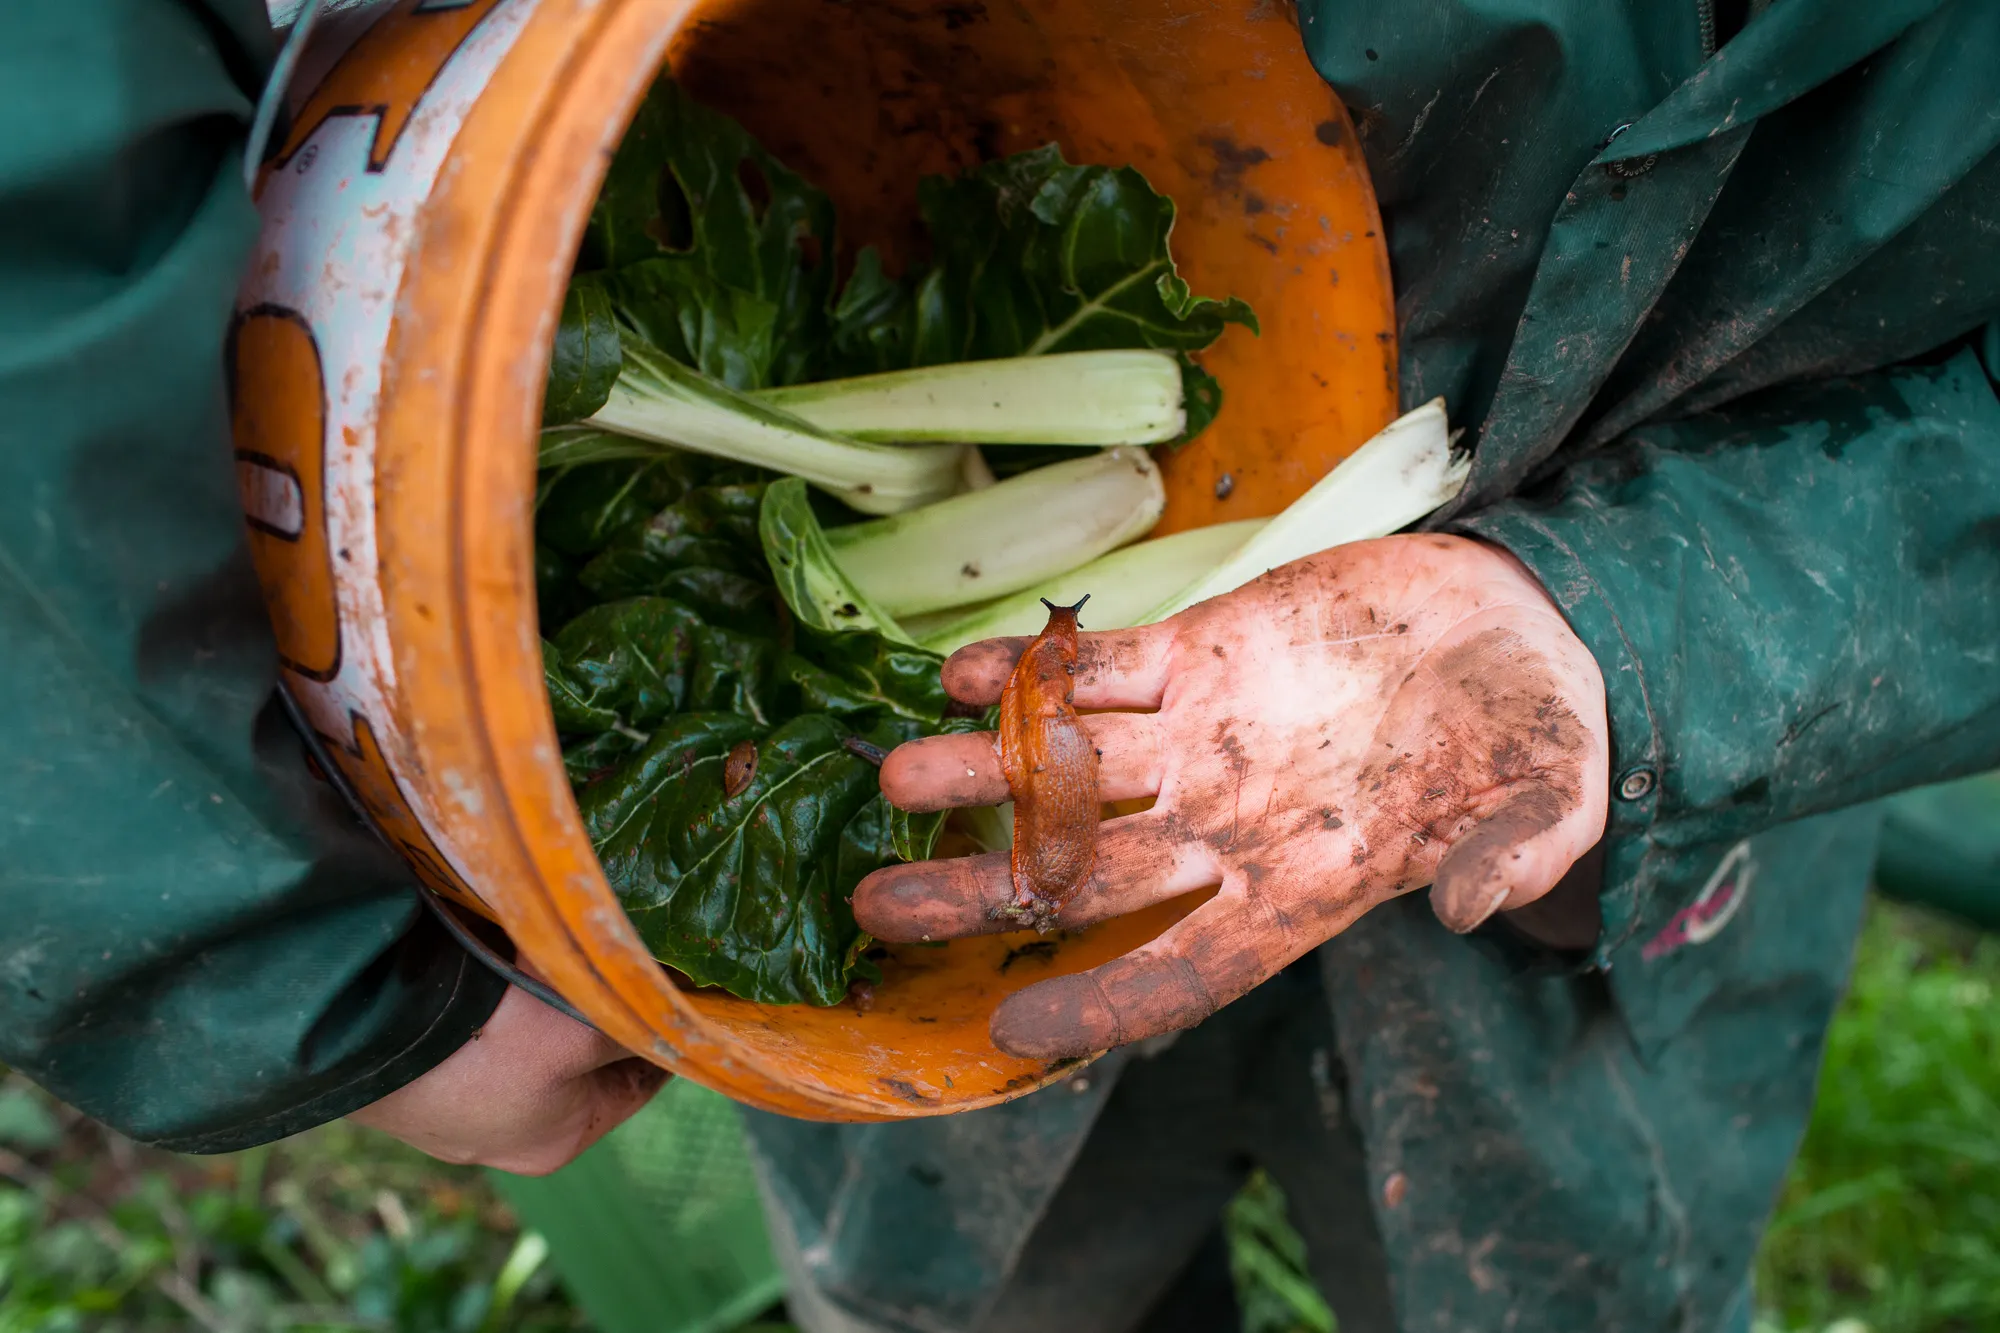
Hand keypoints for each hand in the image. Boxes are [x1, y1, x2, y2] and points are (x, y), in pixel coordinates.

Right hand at [347, 975, 665, 1174]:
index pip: (636, 1083)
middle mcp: (503, 1137)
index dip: (659, 1033)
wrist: (359, 1032)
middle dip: (590, 1008)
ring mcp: (448, 1109)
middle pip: (576, 1062)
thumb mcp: (584, 1030)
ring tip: (542, 948)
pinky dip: (483, 996)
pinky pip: (467, 1030)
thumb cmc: (487, 1042)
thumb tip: (676, 1003)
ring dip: (534, 997)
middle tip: (603, 953)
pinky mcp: (409, 1074)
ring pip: (520, 1042)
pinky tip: (482, 958)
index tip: (676, 988)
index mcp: (558, 1141)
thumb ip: (636, 1022)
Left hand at [855, 535, 1608, 1060]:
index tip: (1012, 1025)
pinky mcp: (1201, 649)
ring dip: (982, 772)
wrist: (1512, 624)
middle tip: (879, 908)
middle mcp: (1229, 822)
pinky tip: (963, 671)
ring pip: (1068, 767)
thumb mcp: (1552, 801)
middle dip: (982, 891)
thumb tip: (1467, 912)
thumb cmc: (1534, 733)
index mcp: (1301, 885)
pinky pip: (1099, 668)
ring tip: (895, 776)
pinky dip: (1034, 671)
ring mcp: (1204, 735)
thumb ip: (1516, 859)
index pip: (1188, 967)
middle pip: (1083, 875)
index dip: (1105, 1002)